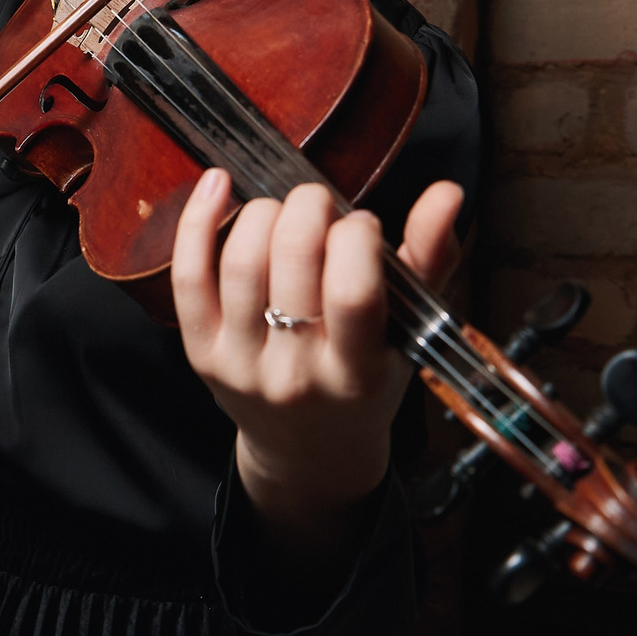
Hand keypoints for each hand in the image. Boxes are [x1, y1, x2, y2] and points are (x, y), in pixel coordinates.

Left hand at [169, 175, 465, 573]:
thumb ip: (430, 259)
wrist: (308, 453)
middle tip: (320, 203)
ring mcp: (241, 366)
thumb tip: (447, 191)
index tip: (363, 226)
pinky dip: (197, 222)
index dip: (357, 237)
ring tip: (285, 211)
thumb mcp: (410, 335)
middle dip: (308, 208)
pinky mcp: (199, 353)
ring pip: (242, 263)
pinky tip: (216, 182)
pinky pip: (189, 277)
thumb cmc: (366, 384)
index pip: (354, 292)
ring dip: (264, 213)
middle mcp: (295, 375)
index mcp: (356, 374)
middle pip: (291, 263)